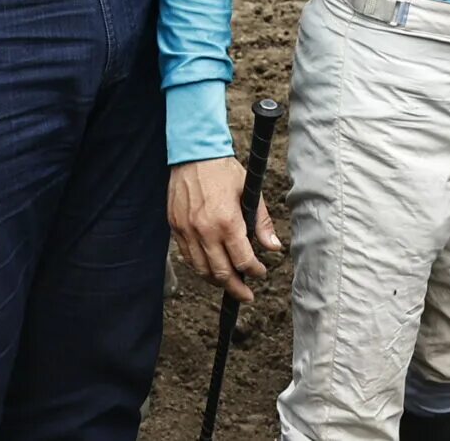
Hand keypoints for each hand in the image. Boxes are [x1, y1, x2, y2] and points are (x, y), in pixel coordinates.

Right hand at [169, 156, 283, 301]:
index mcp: (227, 222)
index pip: (242, 260)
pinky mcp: (176, 227)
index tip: (260, 273)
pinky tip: (209, 268)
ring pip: (201, 269)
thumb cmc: (223, 170)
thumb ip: (261, 222)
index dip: (254, 271)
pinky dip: (199, 267)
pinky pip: (187, 257)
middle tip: (246, 295)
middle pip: (221, 273)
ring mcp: (187, 231)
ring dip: (216, 281)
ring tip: (229, 283)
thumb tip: (273, 247)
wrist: (193, 154)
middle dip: (236, 288)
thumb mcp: (249, 192)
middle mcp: (205, 231)